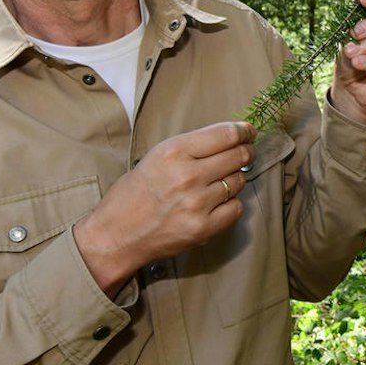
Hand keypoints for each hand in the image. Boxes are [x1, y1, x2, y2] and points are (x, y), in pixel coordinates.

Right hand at [73, 121, 253, 296]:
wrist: (116, 233)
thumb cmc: (134, 193)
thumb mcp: (156, 157)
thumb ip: (190, 148)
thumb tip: (227, 140)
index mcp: (174, 151)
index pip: (226, 134)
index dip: (244, 131)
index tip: (249, 132)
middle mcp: (188, 175)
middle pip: (238, 156)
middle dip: (245, 152)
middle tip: (244, 153)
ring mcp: (197, 203)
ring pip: (238, 182)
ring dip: (234, 180)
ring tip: (218, 183)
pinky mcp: (203, 228)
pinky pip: (236, 209)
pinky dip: (231, 204)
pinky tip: (217, 203)